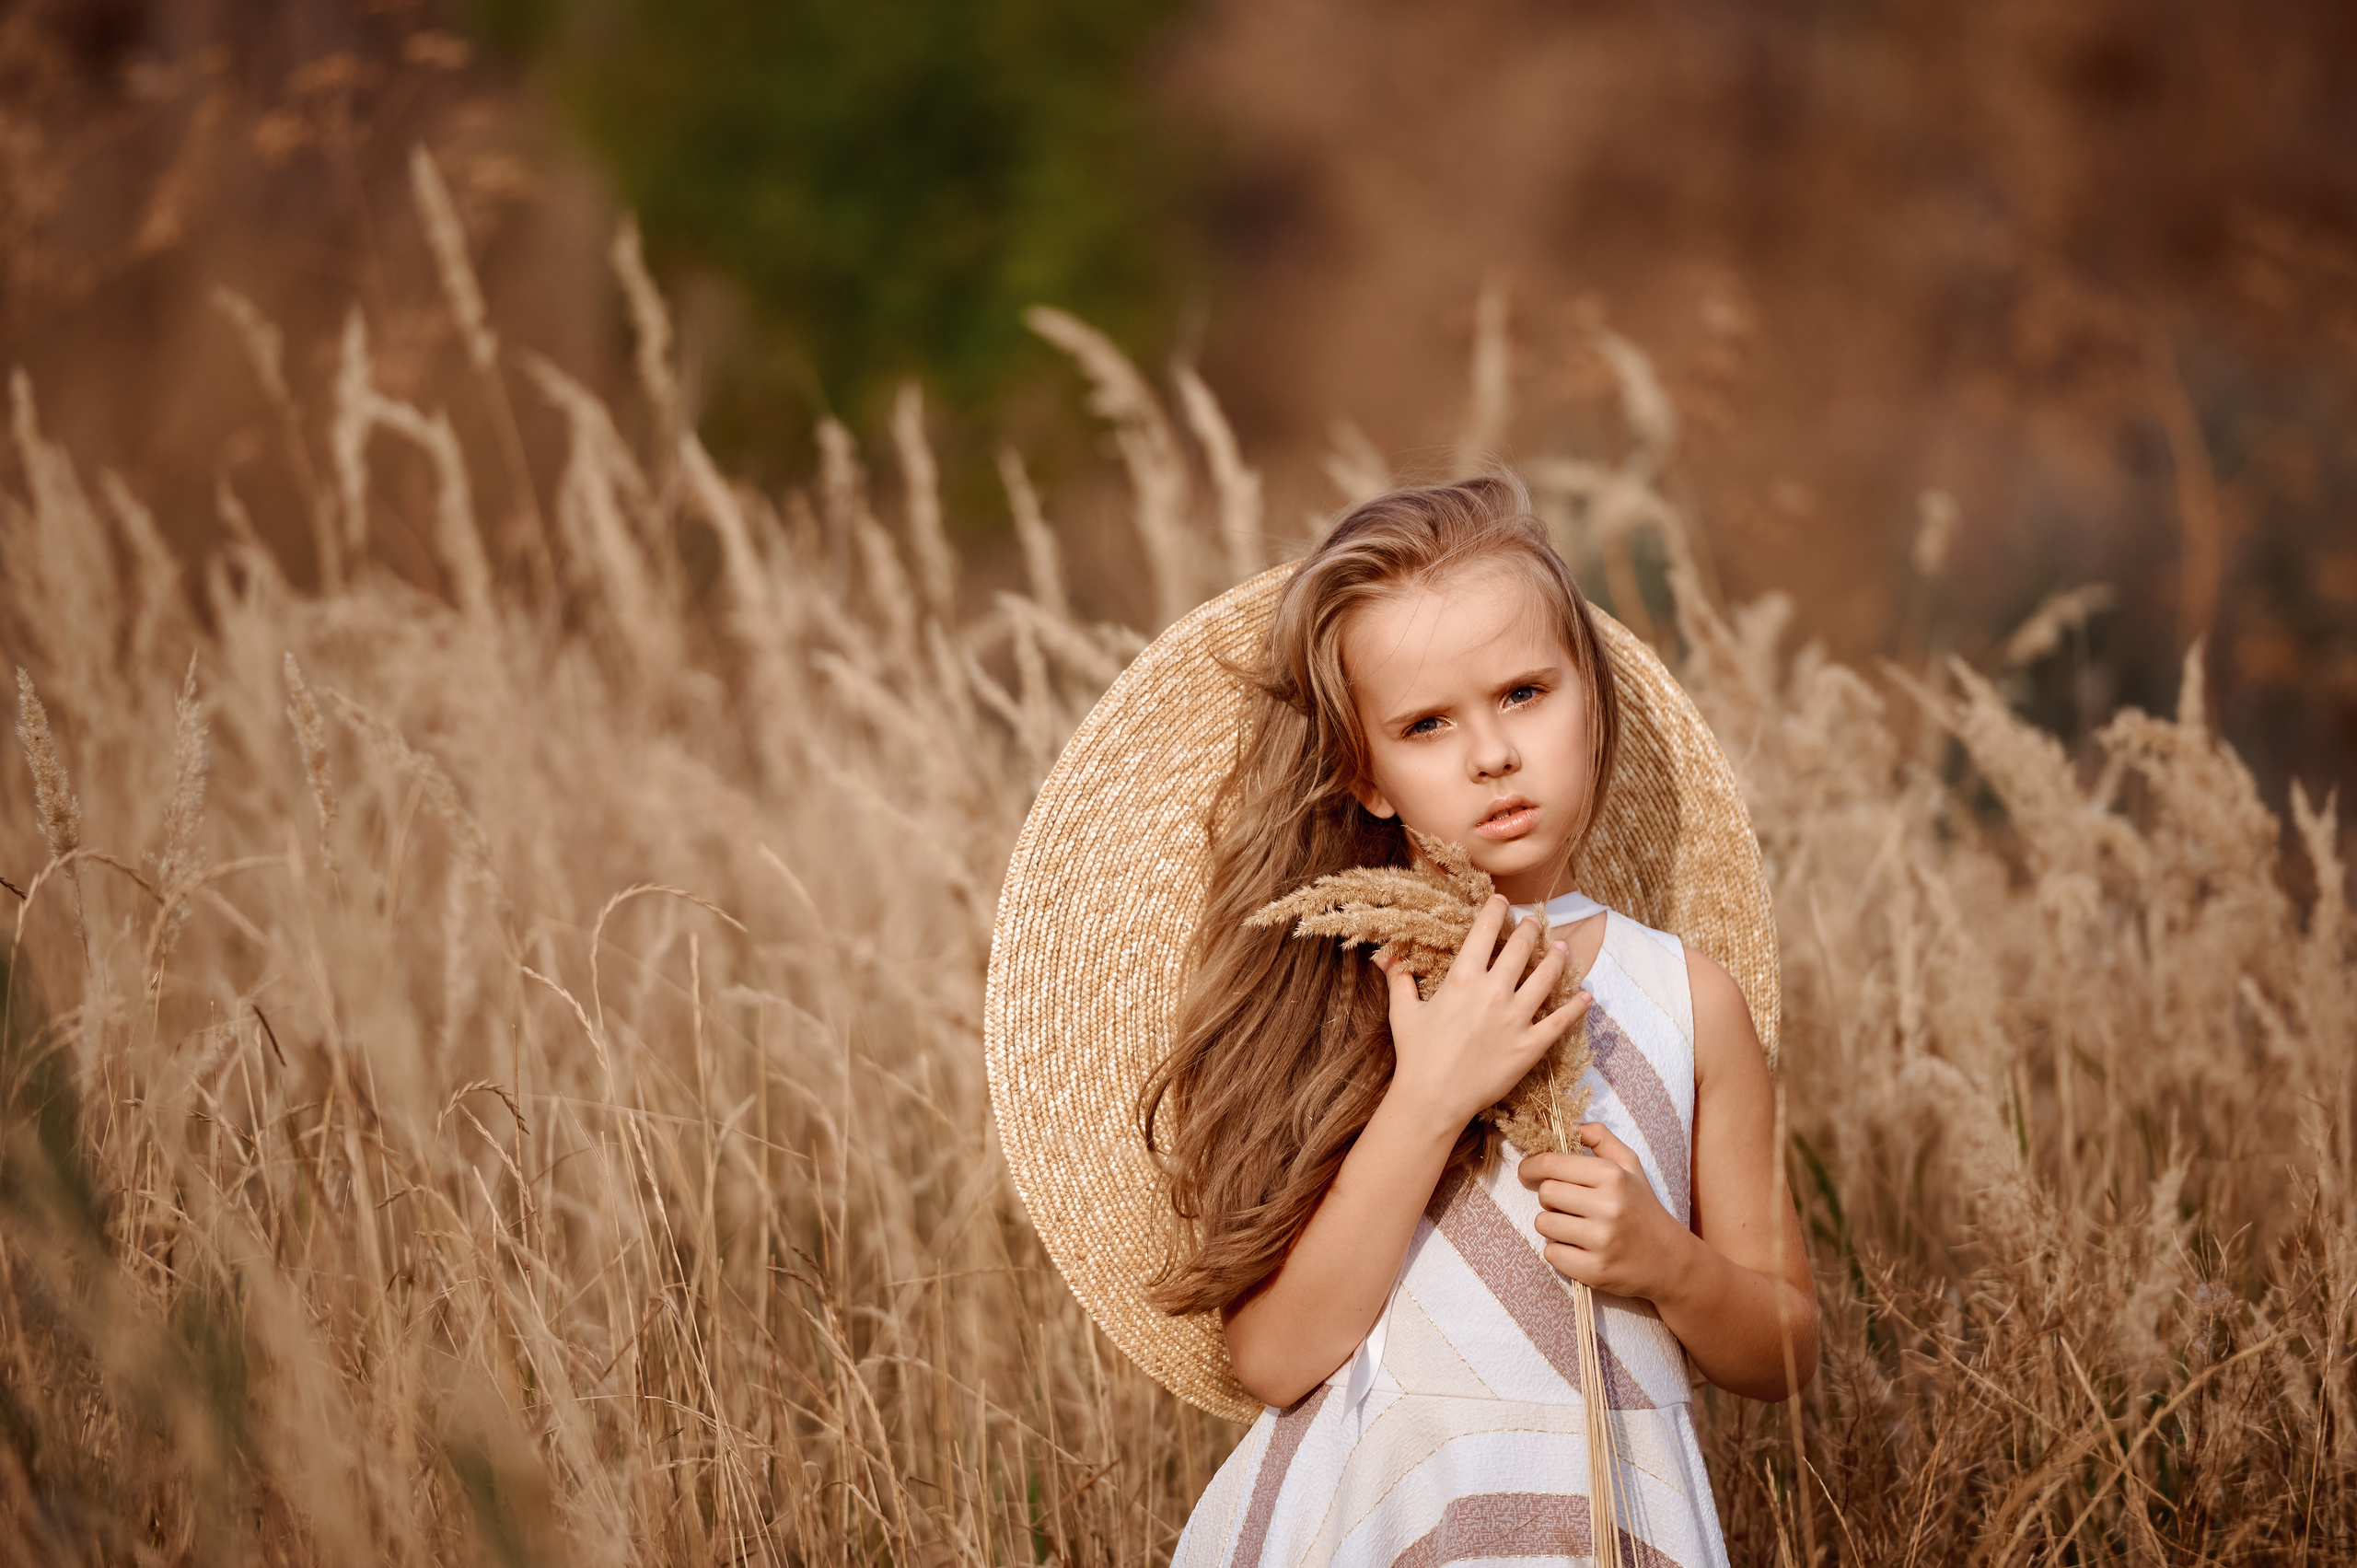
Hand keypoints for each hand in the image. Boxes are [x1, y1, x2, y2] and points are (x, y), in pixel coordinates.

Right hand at [1376, 895, 1589, 1133]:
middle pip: (1520, 949)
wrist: (1433, 1098)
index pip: (1484, 933)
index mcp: (1463, 979)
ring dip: (1557, 960)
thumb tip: (1386, 957)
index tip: (1502, 901)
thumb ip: (1400, 979)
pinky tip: (1585, 996)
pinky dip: (1575, 1007)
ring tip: (1563, 949)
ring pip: (1546, 978)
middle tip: (1535, 921)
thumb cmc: (1416, 1054)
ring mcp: (1516, 1018)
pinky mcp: (1530, 1045)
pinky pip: (1560, 1021)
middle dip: (1529, 930)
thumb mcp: (1403, 1012)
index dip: (1494, 912)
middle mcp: (1494, 992)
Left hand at [1522, 1123, 1688, 1300]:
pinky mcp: (1595, 1270)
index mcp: (1613, 1176)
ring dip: (1552, 1225)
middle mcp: (1608, 1206)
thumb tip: (1570, 1125)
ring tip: (1574, 1227)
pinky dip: (1559, 1252)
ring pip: (1544, 1224)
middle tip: (1566, 1204)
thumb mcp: (1630, 1165)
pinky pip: (1551, 1254)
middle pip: (1545, 1193)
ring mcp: (1602, 1240)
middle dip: (1549, 1198)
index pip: (1551, 1164)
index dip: (1531, 1166)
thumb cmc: (1642, 1208)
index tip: (1527, 1172)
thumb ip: (1600, 1138)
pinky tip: (1579, 1249)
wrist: (1670, 1260)